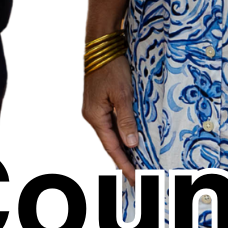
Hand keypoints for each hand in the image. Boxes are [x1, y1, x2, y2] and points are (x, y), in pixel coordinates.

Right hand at [81, 57, 139, 182]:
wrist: (99, 47)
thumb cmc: (111, 68)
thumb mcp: (122, 94)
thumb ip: (126, 120)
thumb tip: (131, 144)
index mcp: (95, 117)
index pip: (111, 148)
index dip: (124, 165)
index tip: (135, 179)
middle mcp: (91, 117)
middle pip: (108, 145)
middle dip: (122, 162)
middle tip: (136, 178)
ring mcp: (93, 111)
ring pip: (108, 136)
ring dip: (121, 150)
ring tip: (134, 164)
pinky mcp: (97, 104)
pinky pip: (108, 126)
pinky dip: (118, 137)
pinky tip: (127, 142)